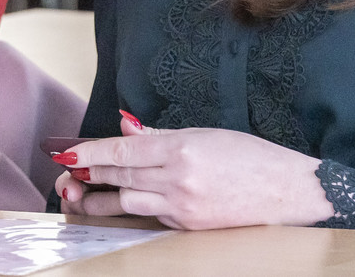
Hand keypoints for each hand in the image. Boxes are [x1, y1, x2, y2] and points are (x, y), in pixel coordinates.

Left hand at [55, 111, 330, 229]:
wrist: (289, 194)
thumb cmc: (252, 158)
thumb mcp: (206, 135)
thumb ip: (161, 134)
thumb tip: (126, 126)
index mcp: (182, 148)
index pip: (124, 149)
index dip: (91, 152)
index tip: (67, 154)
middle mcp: (179, 179)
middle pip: (121, 175)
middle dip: (89, 175)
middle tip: (65, 174)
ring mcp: (183, 207)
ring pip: (129, 202)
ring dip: (103, 198)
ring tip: (80, 195)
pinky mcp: (188, 228)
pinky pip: (153, 216)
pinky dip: (138, 206)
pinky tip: (127, 200)